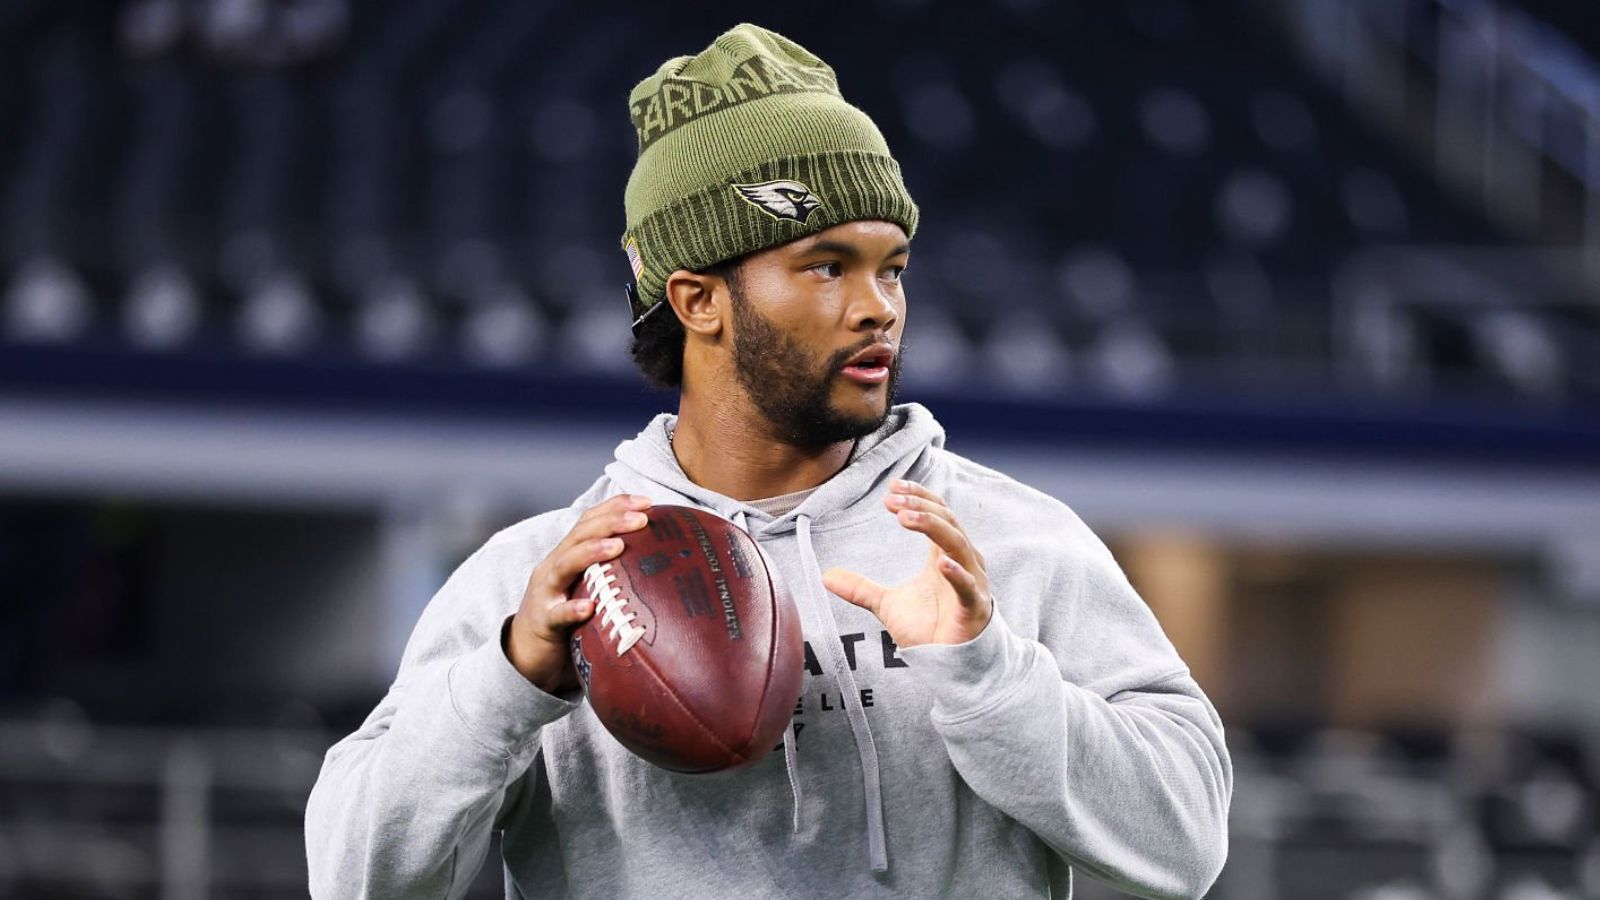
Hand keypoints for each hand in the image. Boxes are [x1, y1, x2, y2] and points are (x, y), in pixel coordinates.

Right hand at [506, 494, 652, 692]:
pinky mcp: (542, 622)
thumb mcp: (588, 588)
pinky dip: (571, 609)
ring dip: (591, 552)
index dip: (616, 506)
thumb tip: (660, 565)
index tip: (647, 502)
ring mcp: (545, 593)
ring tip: (618, 546)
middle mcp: (554, 567)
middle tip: (641, 519)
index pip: (589, 521)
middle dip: (610, 521)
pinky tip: (588, 608)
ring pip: (564, 565)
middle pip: (579, 535)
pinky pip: (556, 614)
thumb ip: (612, 574)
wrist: (526, 654)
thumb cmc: (566, 618)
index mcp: (567, 555)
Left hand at [822, 480, 991, 648]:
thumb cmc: (929, 630)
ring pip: (958, 545)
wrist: (951, 666)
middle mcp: (963, 562)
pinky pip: (968, 587)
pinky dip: (957, 573)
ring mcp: (972, 583)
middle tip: (892, 499)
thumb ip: (860, 588)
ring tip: (905, 516)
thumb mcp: (887, 604)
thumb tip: (825, 576)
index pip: (937, 514)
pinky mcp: (974, 608)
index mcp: (945, 555)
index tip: (893, 487)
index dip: (918, 497)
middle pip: (946, 522)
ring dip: (932, 526)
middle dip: (920, 506)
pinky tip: (941, 561)